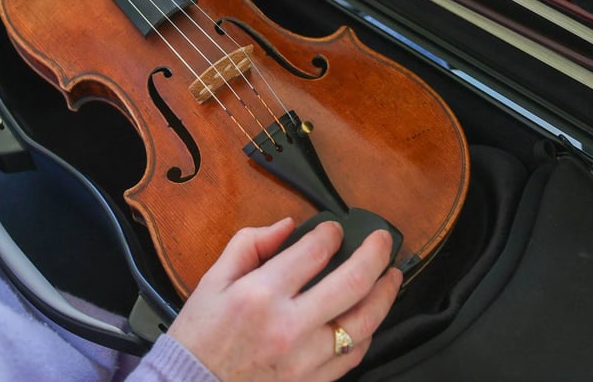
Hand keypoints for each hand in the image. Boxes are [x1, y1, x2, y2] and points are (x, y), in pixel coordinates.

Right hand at [167, 219, 402, 381]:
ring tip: (391, 276)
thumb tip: (286, 226)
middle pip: (353, 283)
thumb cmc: (201, 333)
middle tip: (382, 240)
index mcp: (261, 294)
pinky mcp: (313, 381)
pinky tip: (369, 316)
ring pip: (364, 322)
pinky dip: (367, 332)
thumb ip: (249, 244)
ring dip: (385, 294)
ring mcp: (306, 358)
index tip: (334, 229)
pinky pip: (353, 354)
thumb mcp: (214, 279)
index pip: (314, 252)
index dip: (331, 233)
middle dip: (375, 254)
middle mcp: (289, 325)